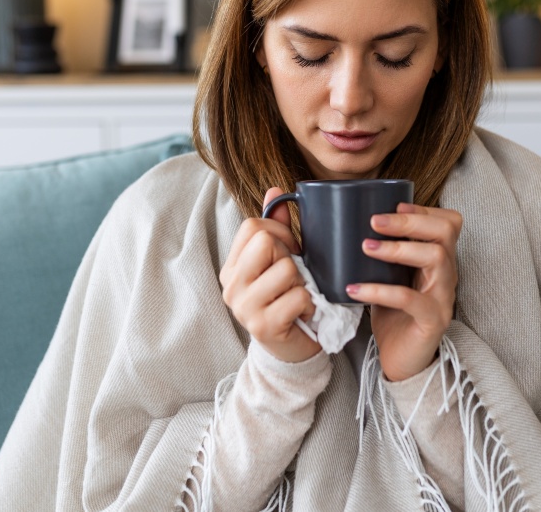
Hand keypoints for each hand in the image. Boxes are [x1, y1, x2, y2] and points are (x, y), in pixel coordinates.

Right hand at [219, 187, 322, 362]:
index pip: (252, 226)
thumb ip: (276, 228)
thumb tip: (276, 189)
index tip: (289, 250)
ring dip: (302, 282)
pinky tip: (304, 312)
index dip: (279, 231)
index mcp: (231, 267)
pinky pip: (298, 296)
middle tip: (293, 276)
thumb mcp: (278, 263)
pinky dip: (309, 303)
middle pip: (266, 243)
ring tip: (298, 295)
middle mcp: (231, 286)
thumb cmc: (285, 300)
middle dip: (289, 256)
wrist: (290, 351)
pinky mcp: (263, 326)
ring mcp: (244, 307)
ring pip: (286, 269)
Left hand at [346, 203, 461, 381]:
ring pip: (435, 258)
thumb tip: (343, 224)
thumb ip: (382, 253)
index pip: (448, 222)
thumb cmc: (394, 315)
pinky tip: (354, 289)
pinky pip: (410, 299)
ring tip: (365, 247)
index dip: (423, 209)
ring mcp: (443, 297)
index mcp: (439, 260)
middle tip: (375, 221)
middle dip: (410, 220)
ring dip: (397, 248)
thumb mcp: (389, 276)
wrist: (402, 360)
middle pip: (445, 232)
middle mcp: (447, 274)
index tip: (392, 205)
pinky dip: (379, 290)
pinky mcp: (432, 320)